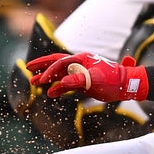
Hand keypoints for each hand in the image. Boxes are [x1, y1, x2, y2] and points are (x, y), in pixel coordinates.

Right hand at [26, 52, 147, 101]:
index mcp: (82, 59)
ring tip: (33, 82)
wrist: (126, 85)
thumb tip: (61, 83)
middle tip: (27, 67)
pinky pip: (67, 84)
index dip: (49, 70)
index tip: (41, 80)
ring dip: (47, 78)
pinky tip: (50, 94)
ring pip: (60, 74)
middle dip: (42, 65)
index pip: (61, 62)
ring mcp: (81, 73)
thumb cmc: (113, 80)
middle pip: (56, 62)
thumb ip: (78, 80)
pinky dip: (58, 88)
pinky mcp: (84, 83)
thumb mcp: (96, 80)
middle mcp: (79, 64)